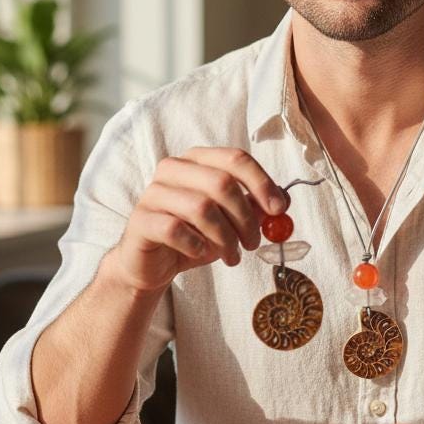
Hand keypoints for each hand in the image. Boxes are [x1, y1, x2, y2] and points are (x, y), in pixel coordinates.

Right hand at [112, 147, 286, 293]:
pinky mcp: (140, 220)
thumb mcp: (230, 222)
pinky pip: (175, 229)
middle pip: (221, 183)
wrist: (153, 265)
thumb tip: (283, 202)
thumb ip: (253, 208)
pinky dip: (196, 245)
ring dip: (225, 237)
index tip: (278, 210)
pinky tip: (200, 254)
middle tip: (254, 244)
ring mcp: (153, 193)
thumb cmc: (194, 237)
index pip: (235, 158)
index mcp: (197, 160)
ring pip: (201, 207)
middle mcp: (173, 169)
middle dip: (245, 217)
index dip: (261, 183)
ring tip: (232, 256)